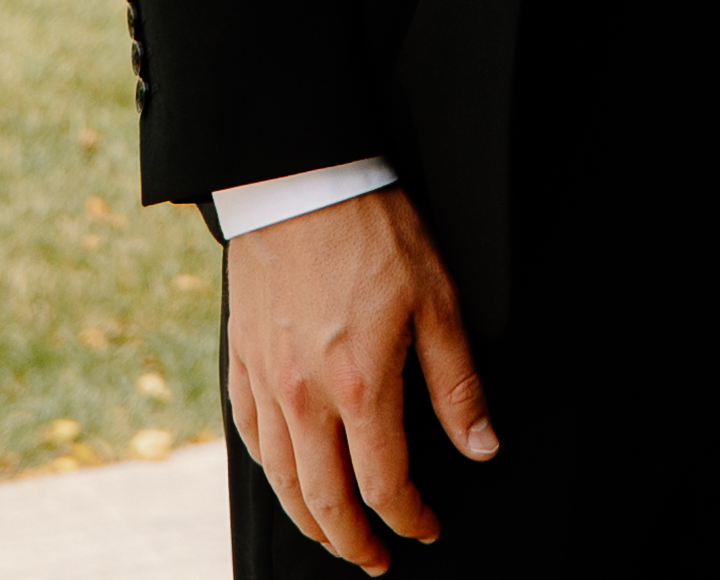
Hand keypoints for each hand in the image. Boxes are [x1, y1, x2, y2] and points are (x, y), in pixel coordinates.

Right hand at [224, 187, 496, 567]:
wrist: (299, 179)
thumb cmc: (371, 229)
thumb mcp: (437, 300)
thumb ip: (456, 383)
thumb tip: (480, 445)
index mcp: (361, 385)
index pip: (384, 485)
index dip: (408, 519)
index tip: (425, 528)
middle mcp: (304, 396)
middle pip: (324, 501)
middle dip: (354, 542)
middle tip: (376, 558)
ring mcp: (265, 382)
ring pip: (280, 480)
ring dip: (310, 520)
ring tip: (334, 535)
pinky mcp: (239, 360)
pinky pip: (249, 438)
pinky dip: (270, 472)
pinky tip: (287, 478)